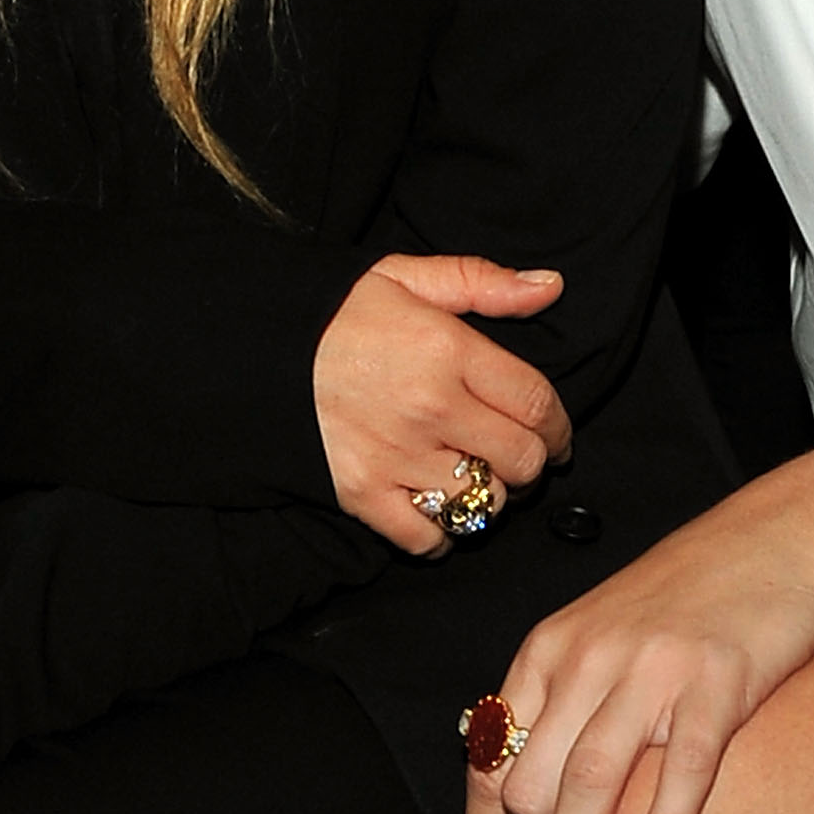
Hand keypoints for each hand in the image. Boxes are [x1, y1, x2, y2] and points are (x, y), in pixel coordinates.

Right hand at [313, 253, 572, 555]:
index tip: (557, 435)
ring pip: (483, 503)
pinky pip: (427, 537)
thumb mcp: (407, 275)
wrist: (253, 351)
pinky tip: (437, 509)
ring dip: (491, 495)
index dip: (560, 426)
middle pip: (521, 460)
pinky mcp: (362, 494)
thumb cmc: (337, 312)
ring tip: (476, 476)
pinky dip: (442, 534)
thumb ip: (483, 282)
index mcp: (448, 350)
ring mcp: (396, 457)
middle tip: (519, 455)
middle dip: (532, 462)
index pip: (538, 403)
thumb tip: (550, 287)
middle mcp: (430, 409)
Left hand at [467, 435, 813, 813]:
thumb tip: (527, 786)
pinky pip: (678, 775)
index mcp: (552, 647)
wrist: (779, 540)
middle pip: (531, 780)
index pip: (490, 752)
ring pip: (588, 786)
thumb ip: (563, 694)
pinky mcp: (717, 685)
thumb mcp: (602, 631)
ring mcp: (653, 671)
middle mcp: (590, 657)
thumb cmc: (691, 593)